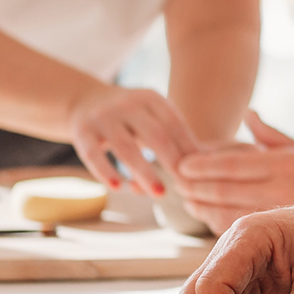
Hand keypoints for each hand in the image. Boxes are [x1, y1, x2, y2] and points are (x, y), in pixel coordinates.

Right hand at [66, 85, 196, 194]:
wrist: (84, 101)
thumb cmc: (131, 118)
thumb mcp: (153, 118)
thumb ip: (177, 138)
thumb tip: (212, 162)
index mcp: (151, 99)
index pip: (175, 125)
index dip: (188, 150)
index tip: (200, 175)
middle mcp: (127, 104)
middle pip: (156, 135)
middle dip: (172, 162)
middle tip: (185, 187)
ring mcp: (103, 116)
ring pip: (126, 147)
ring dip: (145, 172)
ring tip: (159, 194)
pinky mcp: (81, 130)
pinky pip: (94, 154)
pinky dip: (106, 172)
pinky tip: (118, 188)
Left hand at [172, 111, 293, 232]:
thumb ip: (276, 137)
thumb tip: (248, 116)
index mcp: (288, 164)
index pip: (234, 163)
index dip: (203, 164)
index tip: (181, 164)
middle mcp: (283, 191)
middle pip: (224, 189)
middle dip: (196, 186)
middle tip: (175, 182)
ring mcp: (280, 218)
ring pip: (227, 214)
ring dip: (203, 207)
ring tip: (188, 200)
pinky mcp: (281, 244)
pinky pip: (243, 232)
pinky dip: (221, 224)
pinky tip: (210, 218)